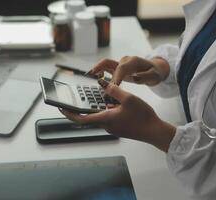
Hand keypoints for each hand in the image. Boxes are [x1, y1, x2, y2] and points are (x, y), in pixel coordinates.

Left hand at [60, 79, 175, 151]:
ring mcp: (113, 127)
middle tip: (86, 95)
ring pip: (102, 114)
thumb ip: (113, 90)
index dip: (69, 113)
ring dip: (101, 105)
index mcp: (105, 119)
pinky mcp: (119, 127)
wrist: (154, 131)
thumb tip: (102, 84)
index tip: (61, 108)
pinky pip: (110, 116)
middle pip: (91, 115)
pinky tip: (118, 102)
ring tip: (107, 95)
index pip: (81, 118)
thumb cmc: (142, 117)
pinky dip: (110, 108)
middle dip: (88, 105)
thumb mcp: (128, 98)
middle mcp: (106, 125)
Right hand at [88, 56, 169, 85]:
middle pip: (108, 62)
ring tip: (90, 76)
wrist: (154, 69)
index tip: (112, 87)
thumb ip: (145, 76)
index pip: (121, 68)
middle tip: (92, 75)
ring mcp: (120, 64)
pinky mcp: (117, 68)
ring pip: (105, 64)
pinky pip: (106, 68)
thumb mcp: (154, 76)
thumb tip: (135, 77)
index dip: (116, 77)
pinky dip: (100, 71)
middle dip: (99, 68)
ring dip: (96, 69)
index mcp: (133, 62)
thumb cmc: (154, 73)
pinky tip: (97, 78)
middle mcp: (124, 61)